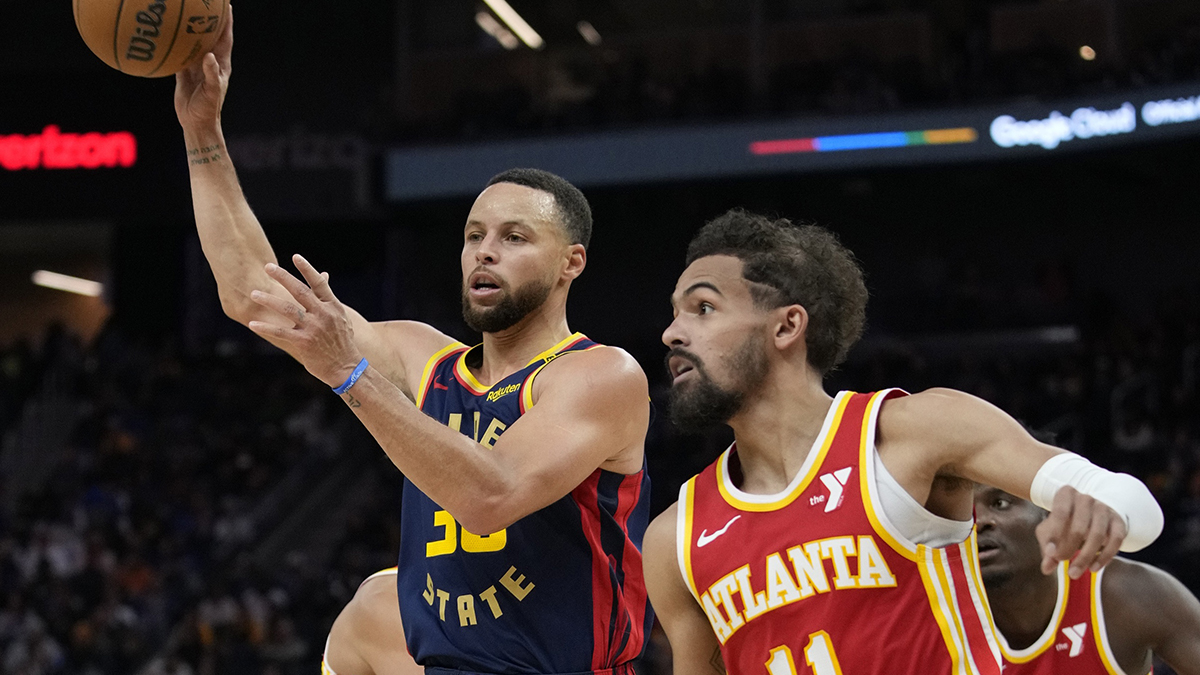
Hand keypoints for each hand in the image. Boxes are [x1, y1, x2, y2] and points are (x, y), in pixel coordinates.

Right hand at [174, 5, 233, 129]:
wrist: (196, 121)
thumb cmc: (208, 108)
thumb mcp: (212, 91)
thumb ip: (212, 74)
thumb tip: (209, 56)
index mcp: (221, 63)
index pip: (225, 37)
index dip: (226, 21)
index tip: (226, 5)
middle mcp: (210, 61)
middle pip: (210, 34)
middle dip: (209, 18)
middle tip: (203, 2)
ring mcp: (196, 65)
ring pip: (193, 41)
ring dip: (190, 28)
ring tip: (185, 11)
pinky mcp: (184, 71)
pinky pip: (179, 52)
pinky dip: (174, 42)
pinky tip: (166, 32)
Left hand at [247, 254, 364, 387]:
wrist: (346, 368)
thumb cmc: (341, 341)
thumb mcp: (340, 317)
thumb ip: (328, 297)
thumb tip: (324, 276)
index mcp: (332, 306)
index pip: (319, 283)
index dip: (307, 269)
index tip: (295, 257)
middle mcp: (323, 314)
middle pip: (300, 291)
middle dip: (283, 277)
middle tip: (267, 267)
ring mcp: (314, 328)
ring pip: (288, 309)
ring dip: (269, 300)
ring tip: (254, 293)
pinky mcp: (304, 342)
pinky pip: (281, 332)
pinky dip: (266, 327)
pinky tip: (253, 323)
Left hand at [1036, 486, 1127, 578]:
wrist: (1087, 509)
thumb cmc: (1063, 520)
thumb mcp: (1050, 529)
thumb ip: (1047, 546)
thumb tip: (1046, 568)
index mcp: (1066, 494)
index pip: (1061, 512)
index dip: (1056, 534)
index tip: (1051, 554)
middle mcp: (1086, 499)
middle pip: (1080, 527)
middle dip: (1069, 549)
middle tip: (1061, 564)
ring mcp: (1104, 509)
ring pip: (1099, 535)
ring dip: (1086, 556)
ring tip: (1074, 573)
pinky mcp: (1118, 521)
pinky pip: (1116, 540)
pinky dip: (1105, 556)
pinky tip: (1093, 568)